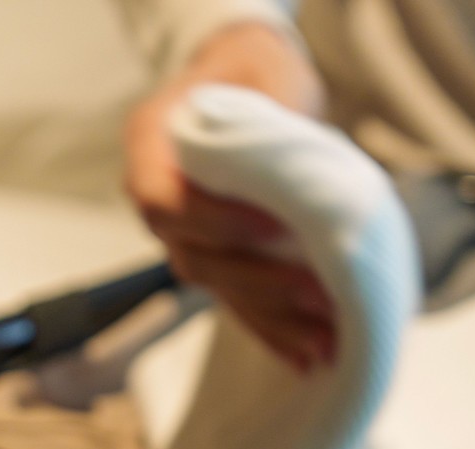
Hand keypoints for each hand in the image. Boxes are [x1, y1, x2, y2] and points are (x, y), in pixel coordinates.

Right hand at [124, 21, 336, 370]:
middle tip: (317, 293)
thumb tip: (293, 183)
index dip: (214, 221)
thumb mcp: (263, 73)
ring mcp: (182, 235)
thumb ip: (266, 124)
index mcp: (150, 144)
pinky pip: (235, 301)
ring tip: (324, 340)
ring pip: (216, 289)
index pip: (162, 198)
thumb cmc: (253, 70)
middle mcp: (156, 196)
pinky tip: (305, 354)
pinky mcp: (214, 259)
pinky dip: (271, 328)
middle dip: (258, 283)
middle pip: (192, 256)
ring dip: (271, 318)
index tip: (273, 224)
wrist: (247, 80)